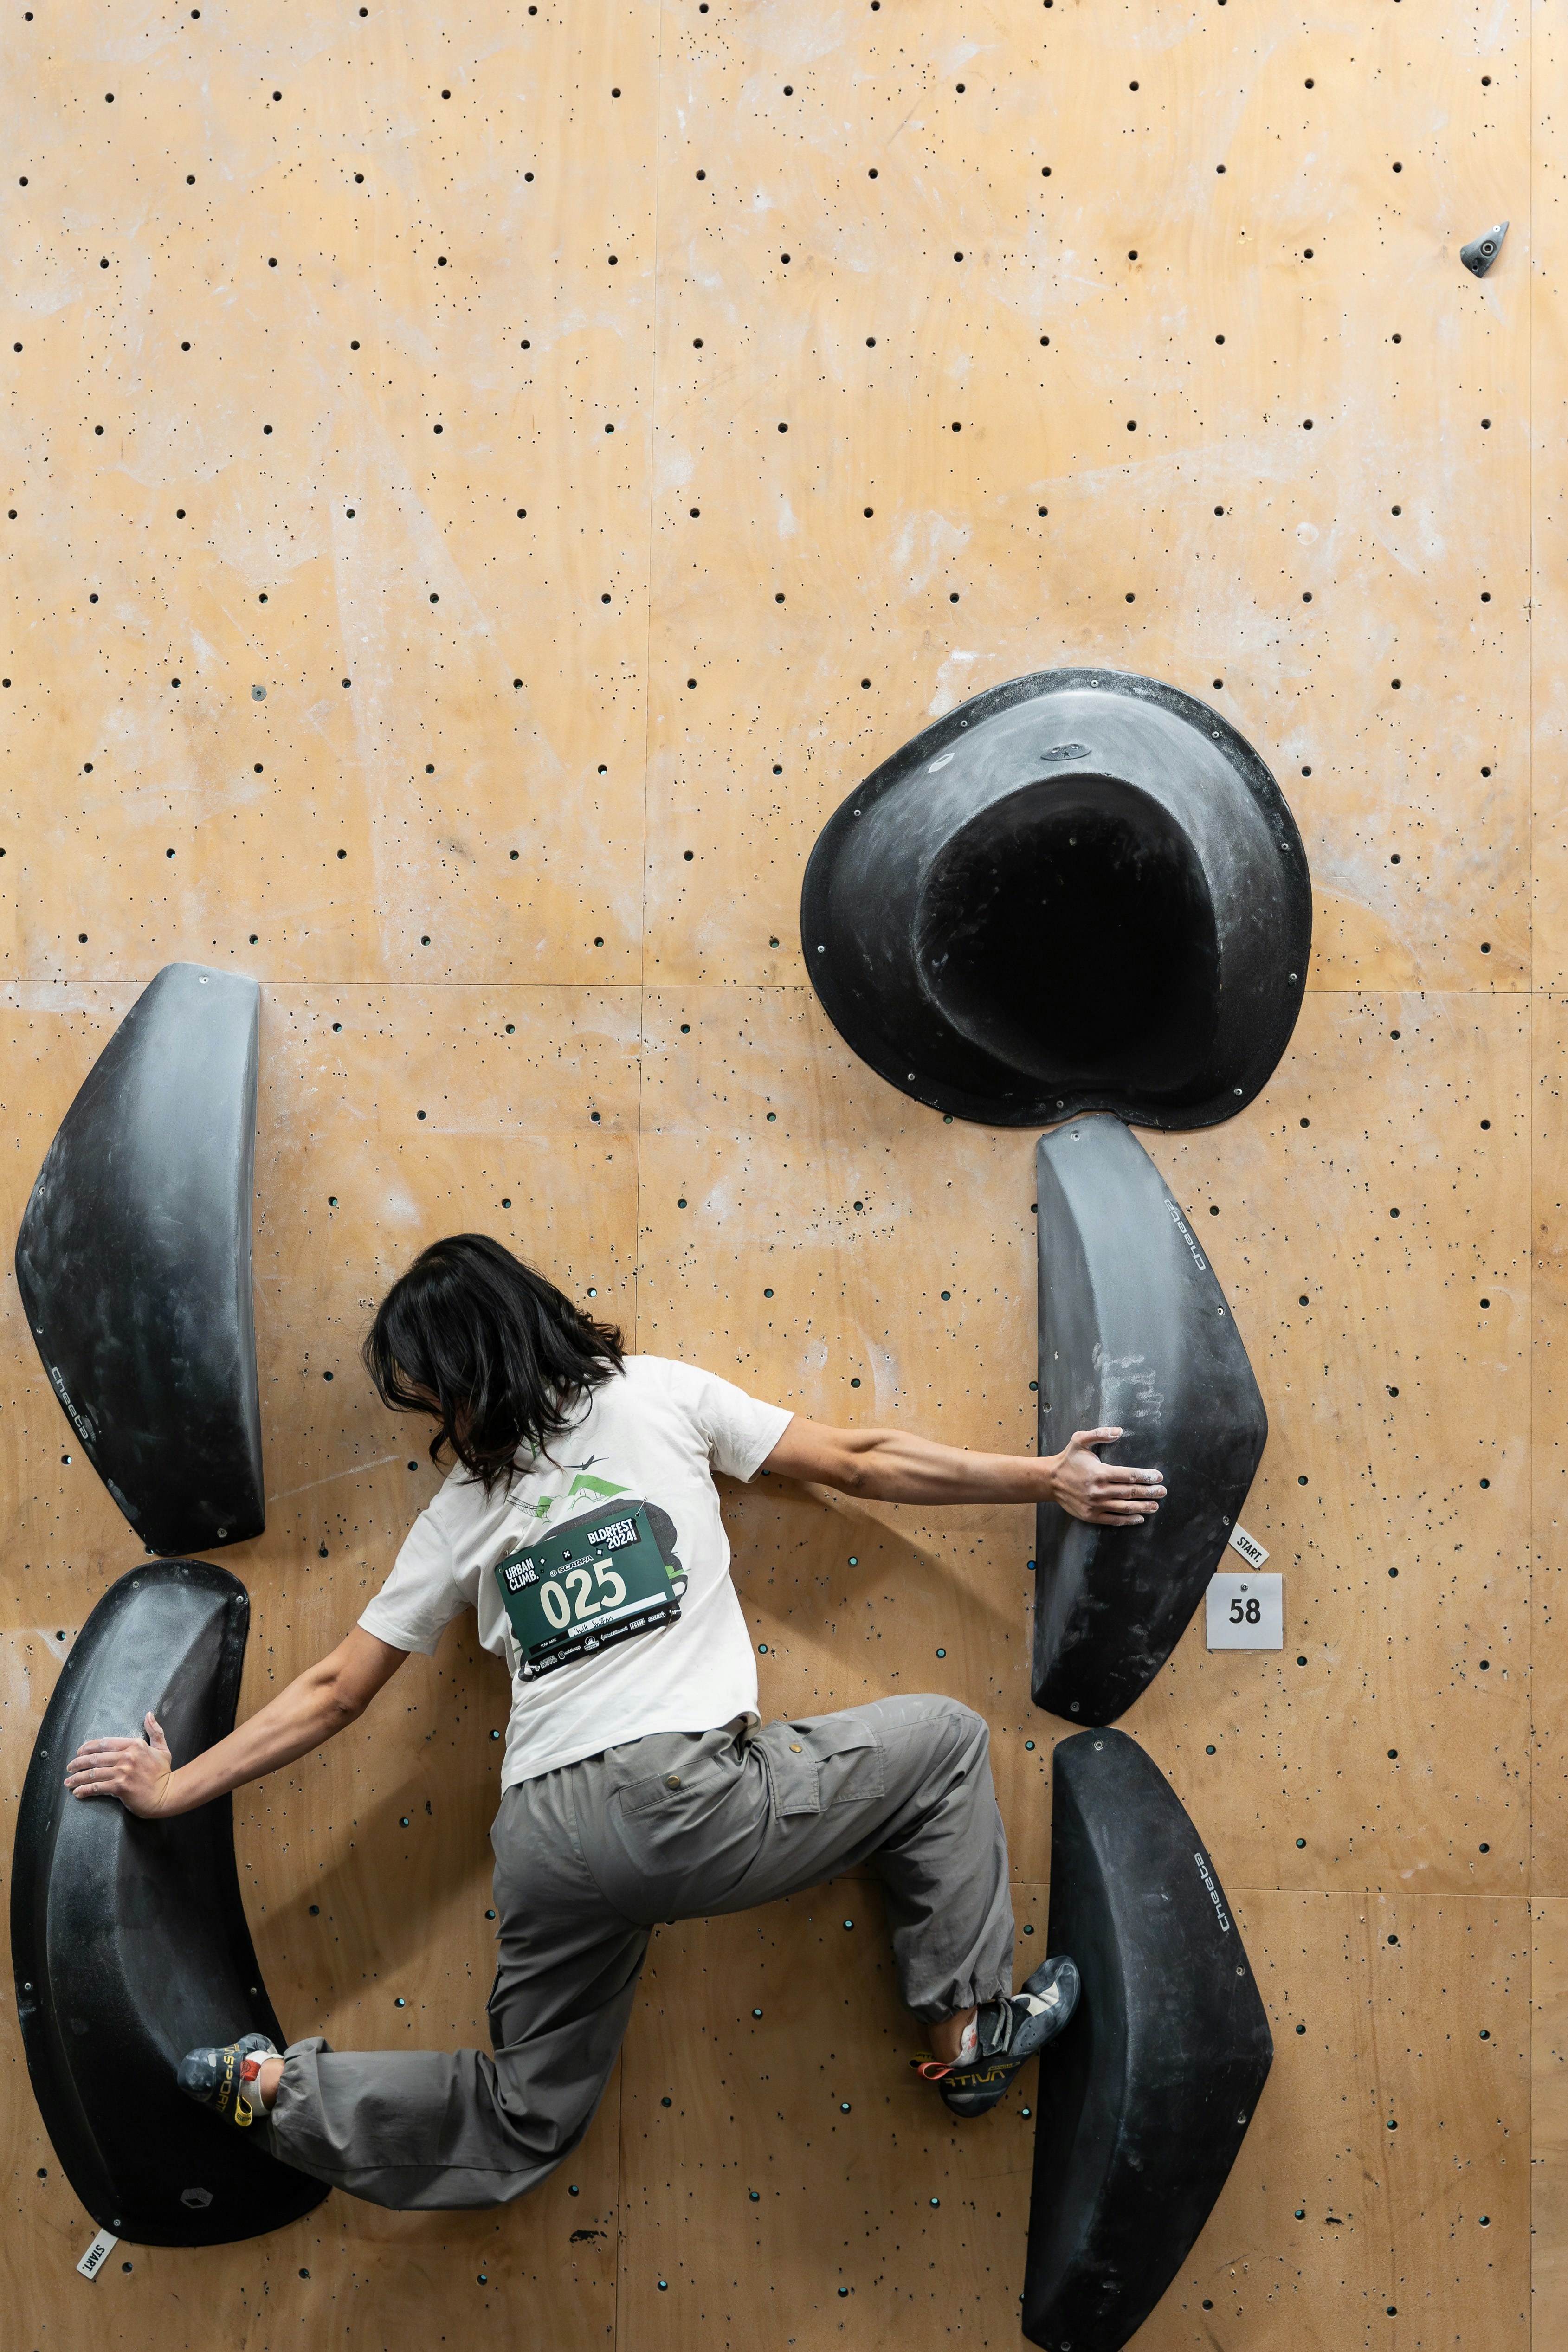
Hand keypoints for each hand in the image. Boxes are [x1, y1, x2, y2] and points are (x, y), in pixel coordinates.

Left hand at [64, 1713, 175, 1816]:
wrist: (167, 1794)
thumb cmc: (164, 1773)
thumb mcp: (162, 1748)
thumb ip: (155, 1730)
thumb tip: (149, 1714)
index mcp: (135, 1745)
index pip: (105, 1742)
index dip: (88, 1747)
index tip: (80, 1752)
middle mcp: (127, 1757)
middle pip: (95, 1758)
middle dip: (78, 1763)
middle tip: (69, 1767)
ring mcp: (123, 1772)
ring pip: (93, 1773)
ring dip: (77, 1778)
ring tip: (68, 1782)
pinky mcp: (120, 1787)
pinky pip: (97, 1787)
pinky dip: (84, 1790)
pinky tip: (78, 1793)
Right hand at [1047, 1428, 1165, 1525]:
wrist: (1050, 1481)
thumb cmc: (1068, 1460)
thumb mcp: (1079, 1440)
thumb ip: (1099, 1434)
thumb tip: (1119, 1431)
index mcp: (1099, 1472)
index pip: (1129, 1475)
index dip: (1146, 1476)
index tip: (1158, 1477)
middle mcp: (1099, 1490)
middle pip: (1130, 1492)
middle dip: (1149, 1492)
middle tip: (1163, 1492)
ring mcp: (1095, 1505)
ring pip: (1125, 1507)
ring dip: (1142, 1507)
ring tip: (1155, 1506)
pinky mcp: (1091, 1515)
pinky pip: (1113, 1520)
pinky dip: (1128, 1520)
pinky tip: (1139, 1518)